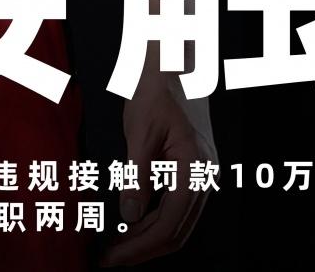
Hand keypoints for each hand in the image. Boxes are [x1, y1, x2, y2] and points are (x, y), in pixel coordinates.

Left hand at [96, 72, 216, 265]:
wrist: (173, 62)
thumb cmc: (156, 89)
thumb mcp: (140, 130)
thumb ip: (138, 175)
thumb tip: (130, 216)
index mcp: (194, 169)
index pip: (167, 226)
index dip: (138, 247)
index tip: (111, 257)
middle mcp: (205, 178)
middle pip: (176, 232)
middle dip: (142, 249)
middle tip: (109, 257)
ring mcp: (203, 175)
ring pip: (178, 223)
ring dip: (147, 237)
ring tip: (116, 243)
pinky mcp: (195, 170)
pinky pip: (177, 206)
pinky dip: (154, 220)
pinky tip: (132, 221)